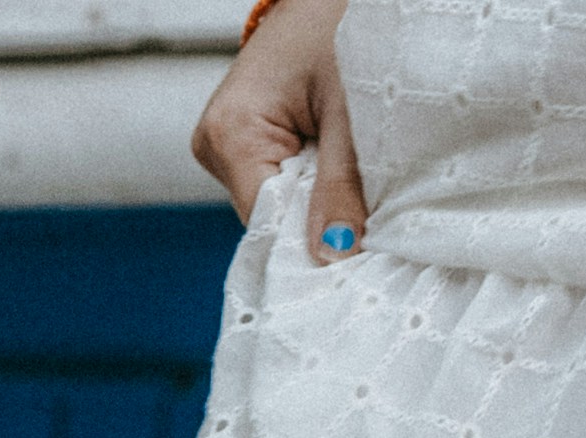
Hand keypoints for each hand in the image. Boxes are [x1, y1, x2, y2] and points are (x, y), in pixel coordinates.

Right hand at [195, 0, 368, 261]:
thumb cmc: (342, 30)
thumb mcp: (351, 111)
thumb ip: (342, 187)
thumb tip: (334, 259)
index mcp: (230, 133)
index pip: (265, 222)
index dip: (310, 243)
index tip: (358, 259)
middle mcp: (214, 144)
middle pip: (269, 217)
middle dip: (319, 219)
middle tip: (372, 211)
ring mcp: (224, 144)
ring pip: (276, 204)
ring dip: (319, 199)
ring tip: (356, 173)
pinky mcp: (242, 141)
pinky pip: (279, 182)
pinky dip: (314, 182)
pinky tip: (338, 164)